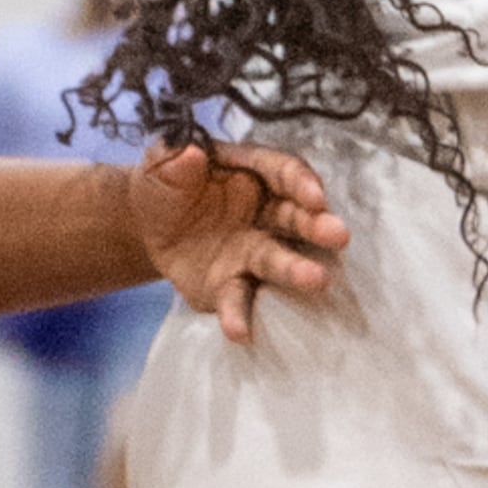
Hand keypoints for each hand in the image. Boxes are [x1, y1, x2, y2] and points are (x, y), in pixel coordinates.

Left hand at [131, 136, 348, 340]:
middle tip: (339, 236)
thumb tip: (189, 155)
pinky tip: (240, 332)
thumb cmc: (166, 184)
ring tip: (318, 281)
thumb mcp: (160, 163)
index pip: (284, 171)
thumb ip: (171, 157)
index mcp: (253, 172)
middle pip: (295, 217)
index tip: (315, 196)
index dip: (301, 182)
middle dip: (317, 226)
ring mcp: (251, 252)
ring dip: (297, 271)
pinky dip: (239, 315)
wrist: (148, 225)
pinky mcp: (232, 284)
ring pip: (277, 261)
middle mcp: (264, 213)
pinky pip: (238, 300)